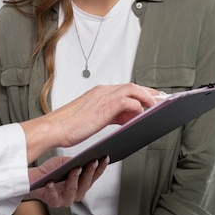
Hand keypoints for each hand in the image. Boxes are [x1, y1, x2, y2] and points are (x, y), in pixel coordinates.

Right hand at [22, 82, 160, 163]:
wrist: (54, 128)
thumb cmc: (68, 126)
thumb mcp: (93, 118)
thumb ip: (110, 115)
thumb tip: (126, 118)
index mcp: (98, 92)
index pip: (126, 88)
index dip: (142, 92)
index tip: (152, 98)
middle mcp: (102, 91)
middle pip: (132, 86)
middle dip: (149, 93)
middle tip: (161, 100)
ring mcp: (103, 97)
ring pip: (132, 89)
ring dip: (147, 97)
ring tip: (156, 106)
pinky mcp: (104, 107)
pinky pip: (127, 101)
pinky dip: (137, 106)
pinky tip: (140, 115)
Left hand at [27, 156, 108, 207]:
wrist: (34, 180)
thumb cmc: (51, 172)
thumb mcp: (63, 163)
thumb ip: (73, 162)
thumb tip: (81, 158)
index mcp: (81, 185)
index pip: (94, 177)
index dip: (101, 168)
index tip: (104, 158)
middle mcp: (76, 194)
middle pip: (85, 184)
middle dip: (89, 172)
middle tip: (92, 162)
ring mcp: (65, 199)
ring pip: (72, 190)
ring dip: (74, 179)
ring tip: (74, 169)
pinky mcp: (54, 202)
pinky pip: (53, 196)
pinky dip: (52, 189)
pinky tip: (50, 182)